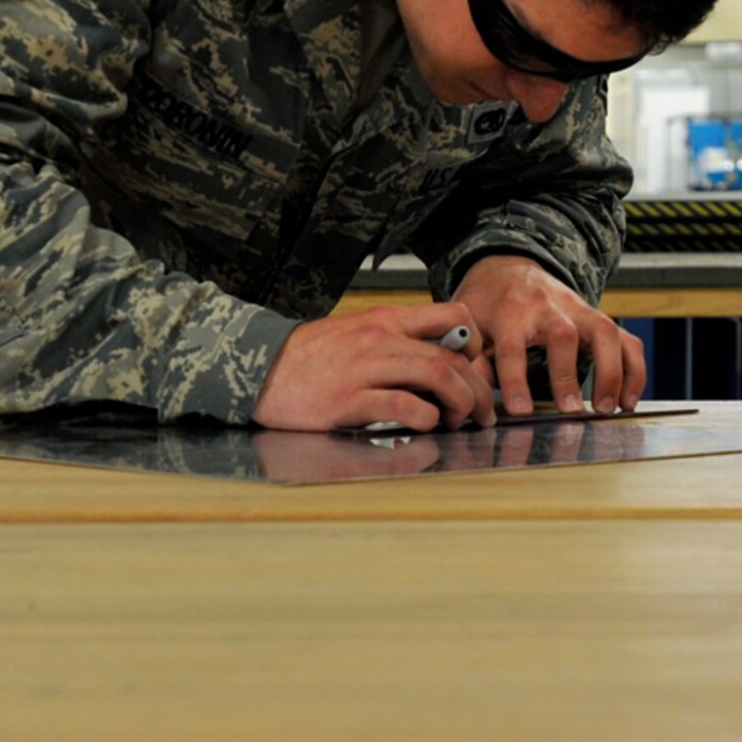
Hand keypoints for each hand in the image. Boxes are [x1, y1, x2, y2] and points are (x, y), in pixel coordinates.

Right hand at [252, 302, 494, 431]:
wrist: (259, 367)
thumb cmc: (307, 357)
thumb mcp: (354, 333)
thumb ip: (394, 341)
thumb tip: (437, 359)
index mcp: (383, 320)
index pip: (451, 316)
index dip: (475, 344)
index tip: (477, 367)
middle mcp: (378, 340)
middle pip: (450, 356)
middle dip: (477, 388)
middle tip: (482, 412)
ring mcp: (363, 369)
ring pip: (435, 375)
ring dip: (459, 402)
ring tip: (459, 421)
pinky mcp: (348, 401)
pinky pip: (402, 406)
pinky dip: (424, 418)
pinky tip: (424, 425)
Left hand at [454, 255, 644, 417]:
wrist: (508, 268)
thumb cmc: (486, 303)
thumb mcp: (468, 324)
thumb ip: (471, 359)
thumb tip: (475, 398)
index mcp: (509, 311)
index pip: (512, 346)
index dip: (516, 379)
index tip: (521, 411)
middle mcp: (547, 307)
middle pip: (563, 334)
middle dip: (568, 374)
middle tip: (571, 410)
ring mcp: (578, 310)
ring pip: (605, 332)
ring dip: (611, 372)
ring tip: (609, 408)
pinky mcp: (598, 318)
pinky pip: (626, 340)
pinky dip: (634, 370)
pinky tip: (629, 400)